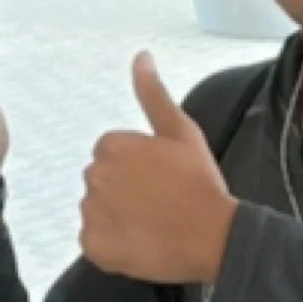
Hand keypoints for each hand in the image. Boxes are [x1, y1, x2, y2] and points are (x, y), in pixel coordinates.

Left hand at [79, 54, 236, 289]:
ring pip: (97, 210)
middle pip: (102, 180)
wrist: (212, 237)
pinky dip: (112, 243)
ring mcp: (90, 213)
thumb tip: (140, 56)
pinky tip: (140, 242)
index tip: (161, 178)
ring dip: (117, 216)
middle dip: (124, 188)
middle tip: (159, 201)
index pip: (112, 153)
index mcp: (110, 146)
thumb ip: (154, 94)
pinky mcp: (92, 245)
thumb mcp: (181, 131)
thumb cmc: (199, 182)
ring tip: (152, 222)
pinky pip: (94, 241)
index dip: (139, 166)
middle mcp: (93, 176)